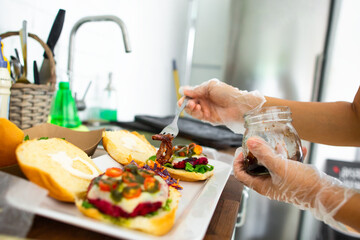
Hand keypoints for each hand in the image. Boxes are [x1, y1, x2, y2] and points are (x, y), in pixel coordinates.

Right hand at [178, 79, 264, 132]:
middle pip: (189, 103)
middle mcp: (204, 100)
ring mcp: (206, 109)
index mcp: (204, 91)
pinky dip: (195, 113)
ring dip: (190, 108)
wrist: (238, 105)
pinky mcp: (208, 118)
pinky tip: (198, 108)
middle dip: (185, 103)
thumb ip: (197, 89)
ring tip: (194, 105)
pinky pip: (197, 116)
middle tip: (186, 103)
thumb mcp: (211, 86)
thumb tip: (184, 90)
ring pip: (192, 110)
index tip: (183, 97)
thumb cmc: (227, 93)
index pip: (190, 94)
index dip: (185, 96)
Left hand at [233, 136, 354, 228]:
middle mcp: (269, 184)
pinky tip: (299, 148)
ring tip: (276, 142)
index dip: (237, 162)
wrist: (325, 194)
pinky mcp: (291, 177)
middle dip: (255, 154)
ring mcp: (280, 181)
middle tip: (257, 143)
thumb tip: (250, 142)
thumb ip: (264, 154)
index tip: (242, 150)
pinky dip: (289, 156)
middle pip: (254, 168)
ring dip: (272, 153)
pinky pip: (286, 164)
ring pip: (270, 165)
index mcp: (261, 185)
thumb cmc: (301, 184)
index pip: (240, 175)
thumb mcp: (280, 167)